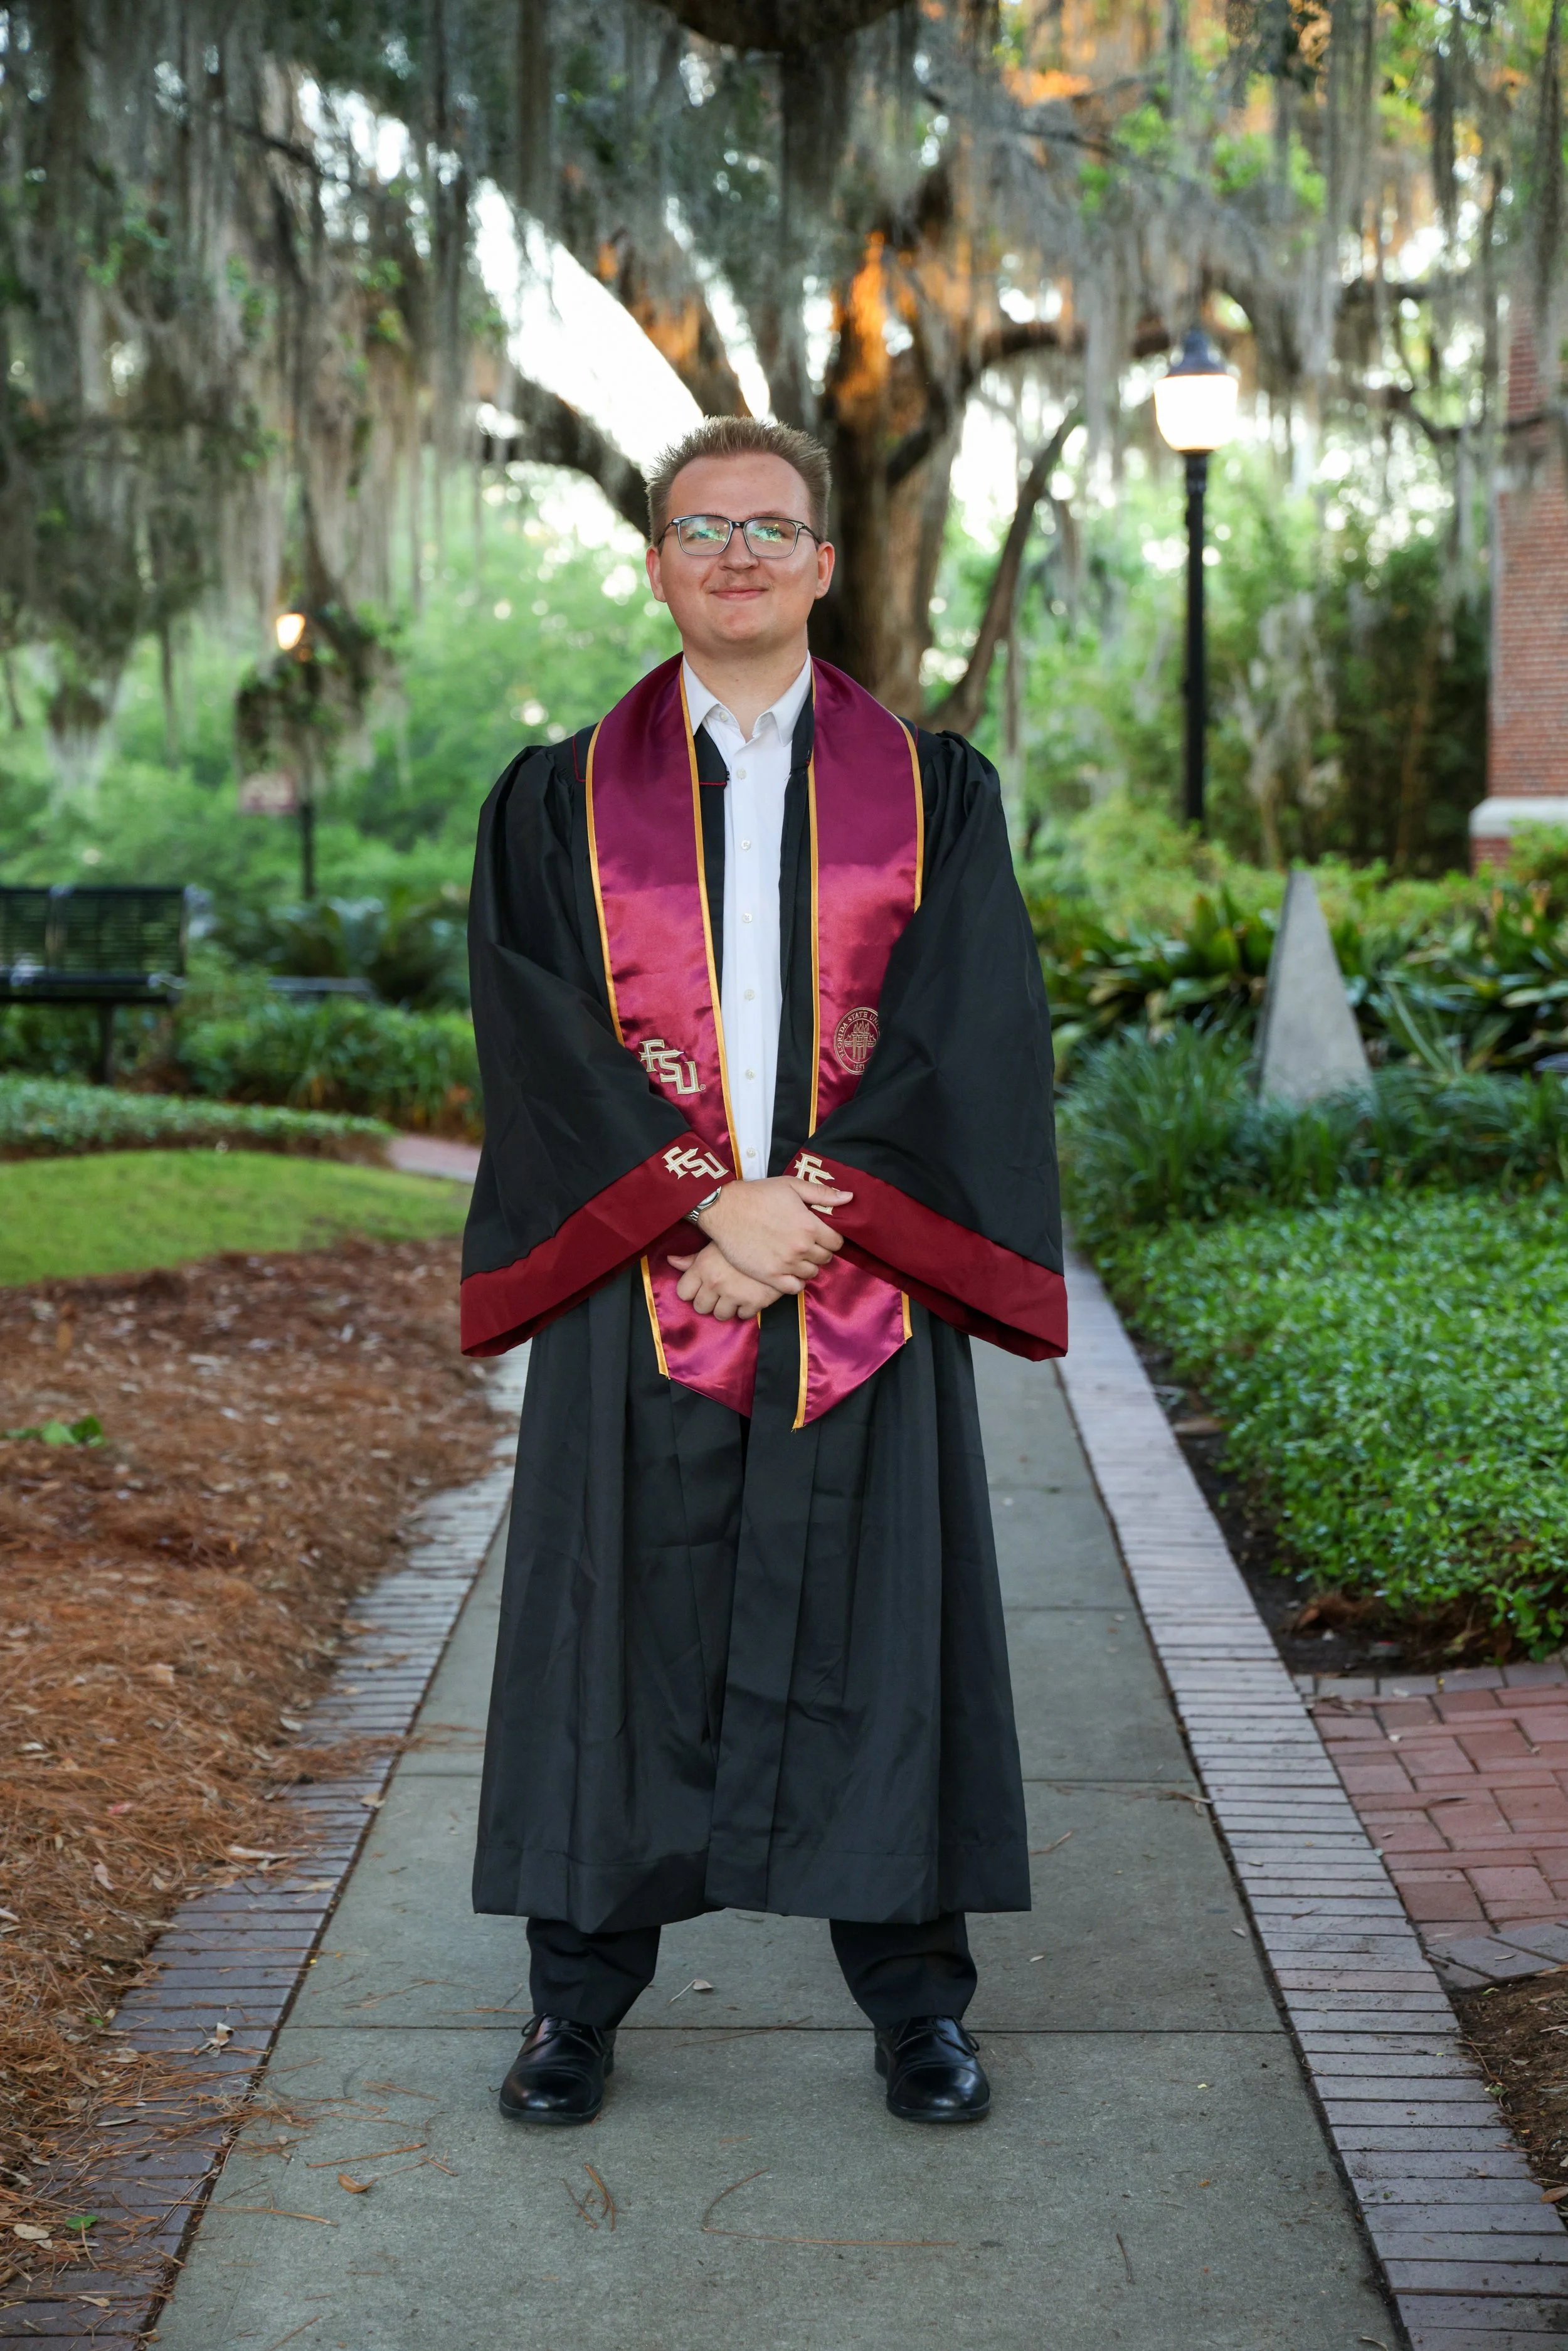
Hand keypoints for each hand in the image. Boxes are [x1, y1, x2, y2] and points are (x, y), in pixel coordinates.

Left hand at [666, 1242, 781, 1320]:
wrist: (780, 1241)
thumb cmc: (744, 1239)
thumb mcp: (716, 1245)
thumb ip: (692, 1258)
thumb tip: (670, 1261)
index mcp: (703, 1266)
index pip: (683, 1293)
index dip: (691, 1291)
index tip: (701, 1287)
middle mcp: (715, 1282)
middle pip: (700, 1307)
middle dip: (709, 1301)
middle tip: (720, 1291)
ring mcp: (735, 1294)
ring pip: (720, 1315)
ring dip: (727, 1307)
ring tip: (735, 1293)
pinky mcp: (754, 1302)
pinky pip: (742, 1315)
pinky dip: (746, 1308)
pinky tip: (750, 1294)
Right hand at [691, 1173, 851, 1294]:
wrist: (725, 1209)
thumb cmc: (758, 1194)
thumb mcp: (792, 1186)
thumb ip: (822, 1194)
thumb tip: (849, 1198)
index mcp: (810, 1226)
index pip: (837, 1242)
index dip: (831, 1238)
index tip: (821, 1234)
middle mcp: (801, 1248)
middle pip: (825, 1259)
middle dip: (819, 1251)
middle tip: (807, 1244)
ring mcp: (785, 1264)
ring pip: (811, 1274)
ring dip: (808, 1266)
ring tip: (796, 1256)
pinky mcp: (769, 1276)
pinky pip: (794, 1288)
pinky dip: (795, 1282)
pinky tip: (789, 1271)